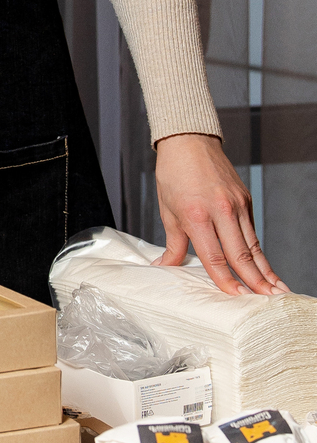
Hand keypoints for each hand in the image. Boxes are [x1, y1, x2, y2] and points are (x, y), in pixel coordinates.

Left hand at [153, 133, 286, 295]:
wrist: (189, 141)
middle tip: (267, 301)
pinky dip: (260, 252)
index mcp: (196, 215)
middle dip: (255, 281)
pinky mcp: (245, 200)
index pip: (214, 255)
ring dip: (266, 270)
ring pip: (253, 244)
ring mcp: (237, 204)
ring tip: (277, 290)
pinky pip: (252, 232)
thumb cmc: (174, 174)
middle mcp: (221, 210)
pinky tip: (267, 268)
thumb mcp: (167, 210)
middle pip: (240, 253)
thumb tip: (164, 266)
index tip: (236, 297)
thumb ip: (173, 244)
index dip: (225, 279)